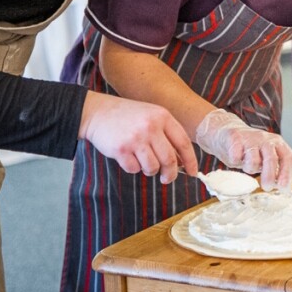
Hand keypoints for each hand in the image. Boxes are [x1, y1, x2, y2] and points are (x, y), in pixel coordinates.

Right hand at [79, 92, 196, 184]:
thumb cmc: (128, 117)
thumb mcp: (152, 116)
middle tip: (167, 178)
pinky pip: (134, 169)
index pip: (184, 142)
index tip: (193, 172)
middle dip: (170, 174)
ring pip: (152, 167)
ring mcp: (136, 138)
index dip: (190, 160)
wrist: (98, 112)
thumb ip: (167, 134)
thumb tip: (181, 161)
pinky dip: (133, 168)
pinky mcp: (121, 149)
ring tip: (142, 161)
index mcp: (163, 116)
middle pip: (169, 159)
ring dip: (149, 170)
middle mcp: (151, 127)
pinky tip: (128, 157)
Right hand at [195, 109, 291, 189]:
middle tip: (267, 187)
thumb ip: (276, 168)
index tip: (284, 188)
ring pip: (253, 161)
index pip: (288, 157)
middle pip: (271, 159)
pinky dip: (236, 162)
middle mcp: (266, 139)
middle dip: (269, 176)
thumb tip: (283, 187)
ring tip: (247, 166)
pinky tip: (236, 159)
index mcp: (277, 143)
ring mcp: (250, 138)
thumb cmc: (251, 149)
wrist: (228, 131)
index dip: (287, 174)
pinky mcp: (235, 139)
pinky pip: (236, 158)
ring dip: (249, 169)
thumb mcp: (267, 156)